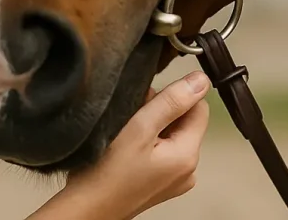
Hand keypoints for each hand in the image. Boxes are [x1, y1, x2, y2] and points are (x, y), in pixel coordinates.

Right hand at [48, 71, 211, 219]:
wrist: (87, 208)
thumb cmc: (106, 173)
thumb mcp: (140, 128)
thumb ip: (171, 101)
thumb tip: (200, 80)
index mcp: (188, 156)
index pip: (199, 108)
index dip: (176, 96)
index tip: (149, 101)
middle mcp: (188, 170)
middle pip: (185, 122)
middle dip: (162, 112)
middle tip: (133, 118)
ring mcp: (175, 179)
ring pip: (172, 135)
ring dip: (153, 126)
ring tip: (127, 134)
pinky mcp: (161, 184)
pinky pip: (163, 152)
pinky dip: (148, 143)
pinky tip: (128, 148)